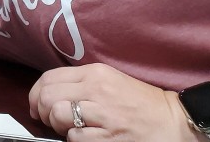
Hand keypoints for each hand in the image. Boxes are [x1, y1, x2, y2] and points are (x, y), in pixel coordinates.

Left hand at [29, 64, 204, 140]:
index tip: (36, 104)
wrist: (174, 122)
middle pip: (47, 96)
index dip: (35, 93)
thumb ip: (80, 82)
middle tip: (48, 119)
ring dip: (56, 125)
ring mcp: (102, 114)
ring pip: (57, 115)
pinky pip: (75, 137)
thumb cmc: (141, 102)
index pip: (49, 78)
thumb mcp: (110, 80)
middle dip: (41, 110)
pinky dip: (73, 139)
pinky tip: (85, 138)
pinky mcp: (108, 137)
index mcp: (94, 73)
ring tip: (66, 128)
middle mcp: (96, 90)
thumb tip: (49, 92)